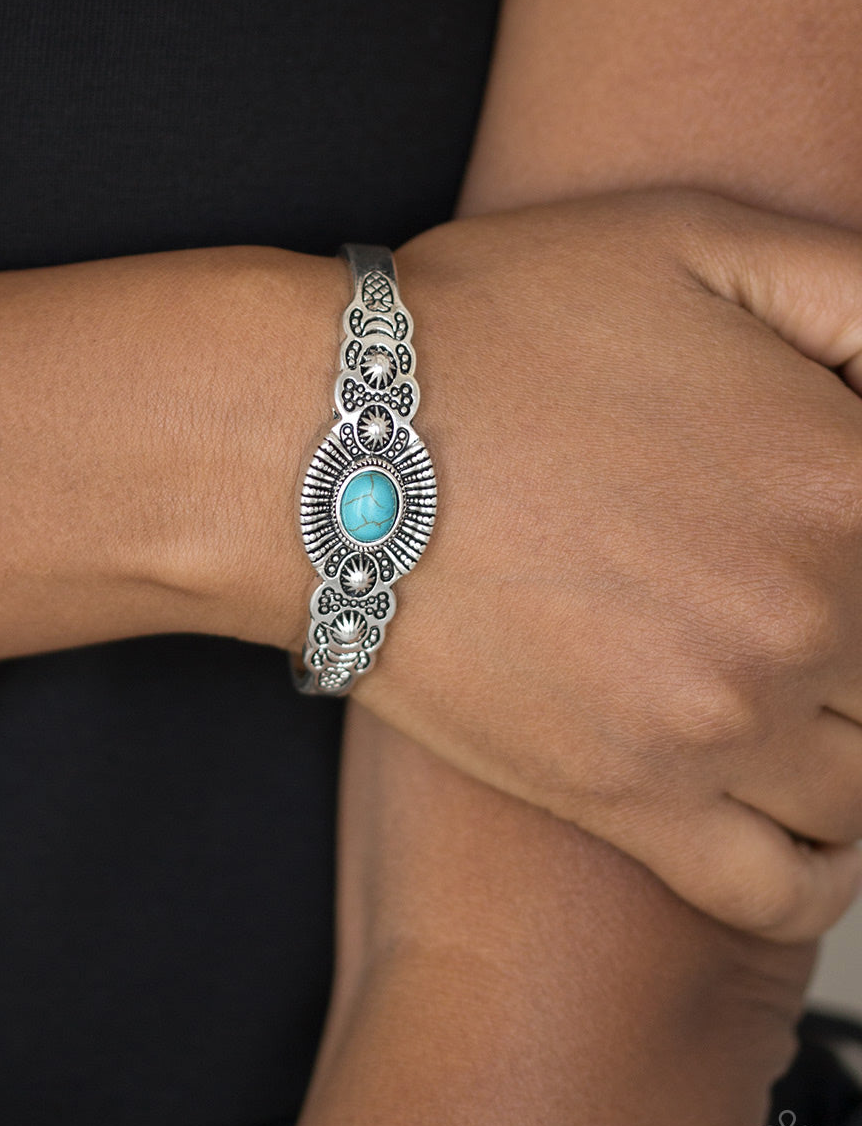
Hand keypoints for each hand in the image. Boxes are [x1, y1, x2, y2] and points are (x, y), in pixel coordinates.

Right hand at [354, 186, 861, 940]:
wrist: (318, 443)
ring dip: (855, 735)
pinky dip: (826, 870)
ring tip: (806, 690)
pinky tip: (808, 816)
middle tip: (785, 588)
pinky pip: (783, 886)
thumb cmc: (497, 328)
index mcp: (846, 477)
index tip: (827, 521)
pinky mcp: (628, 798)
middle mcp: (804, 614)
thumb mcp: (702, 238)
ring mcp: (718, 721)